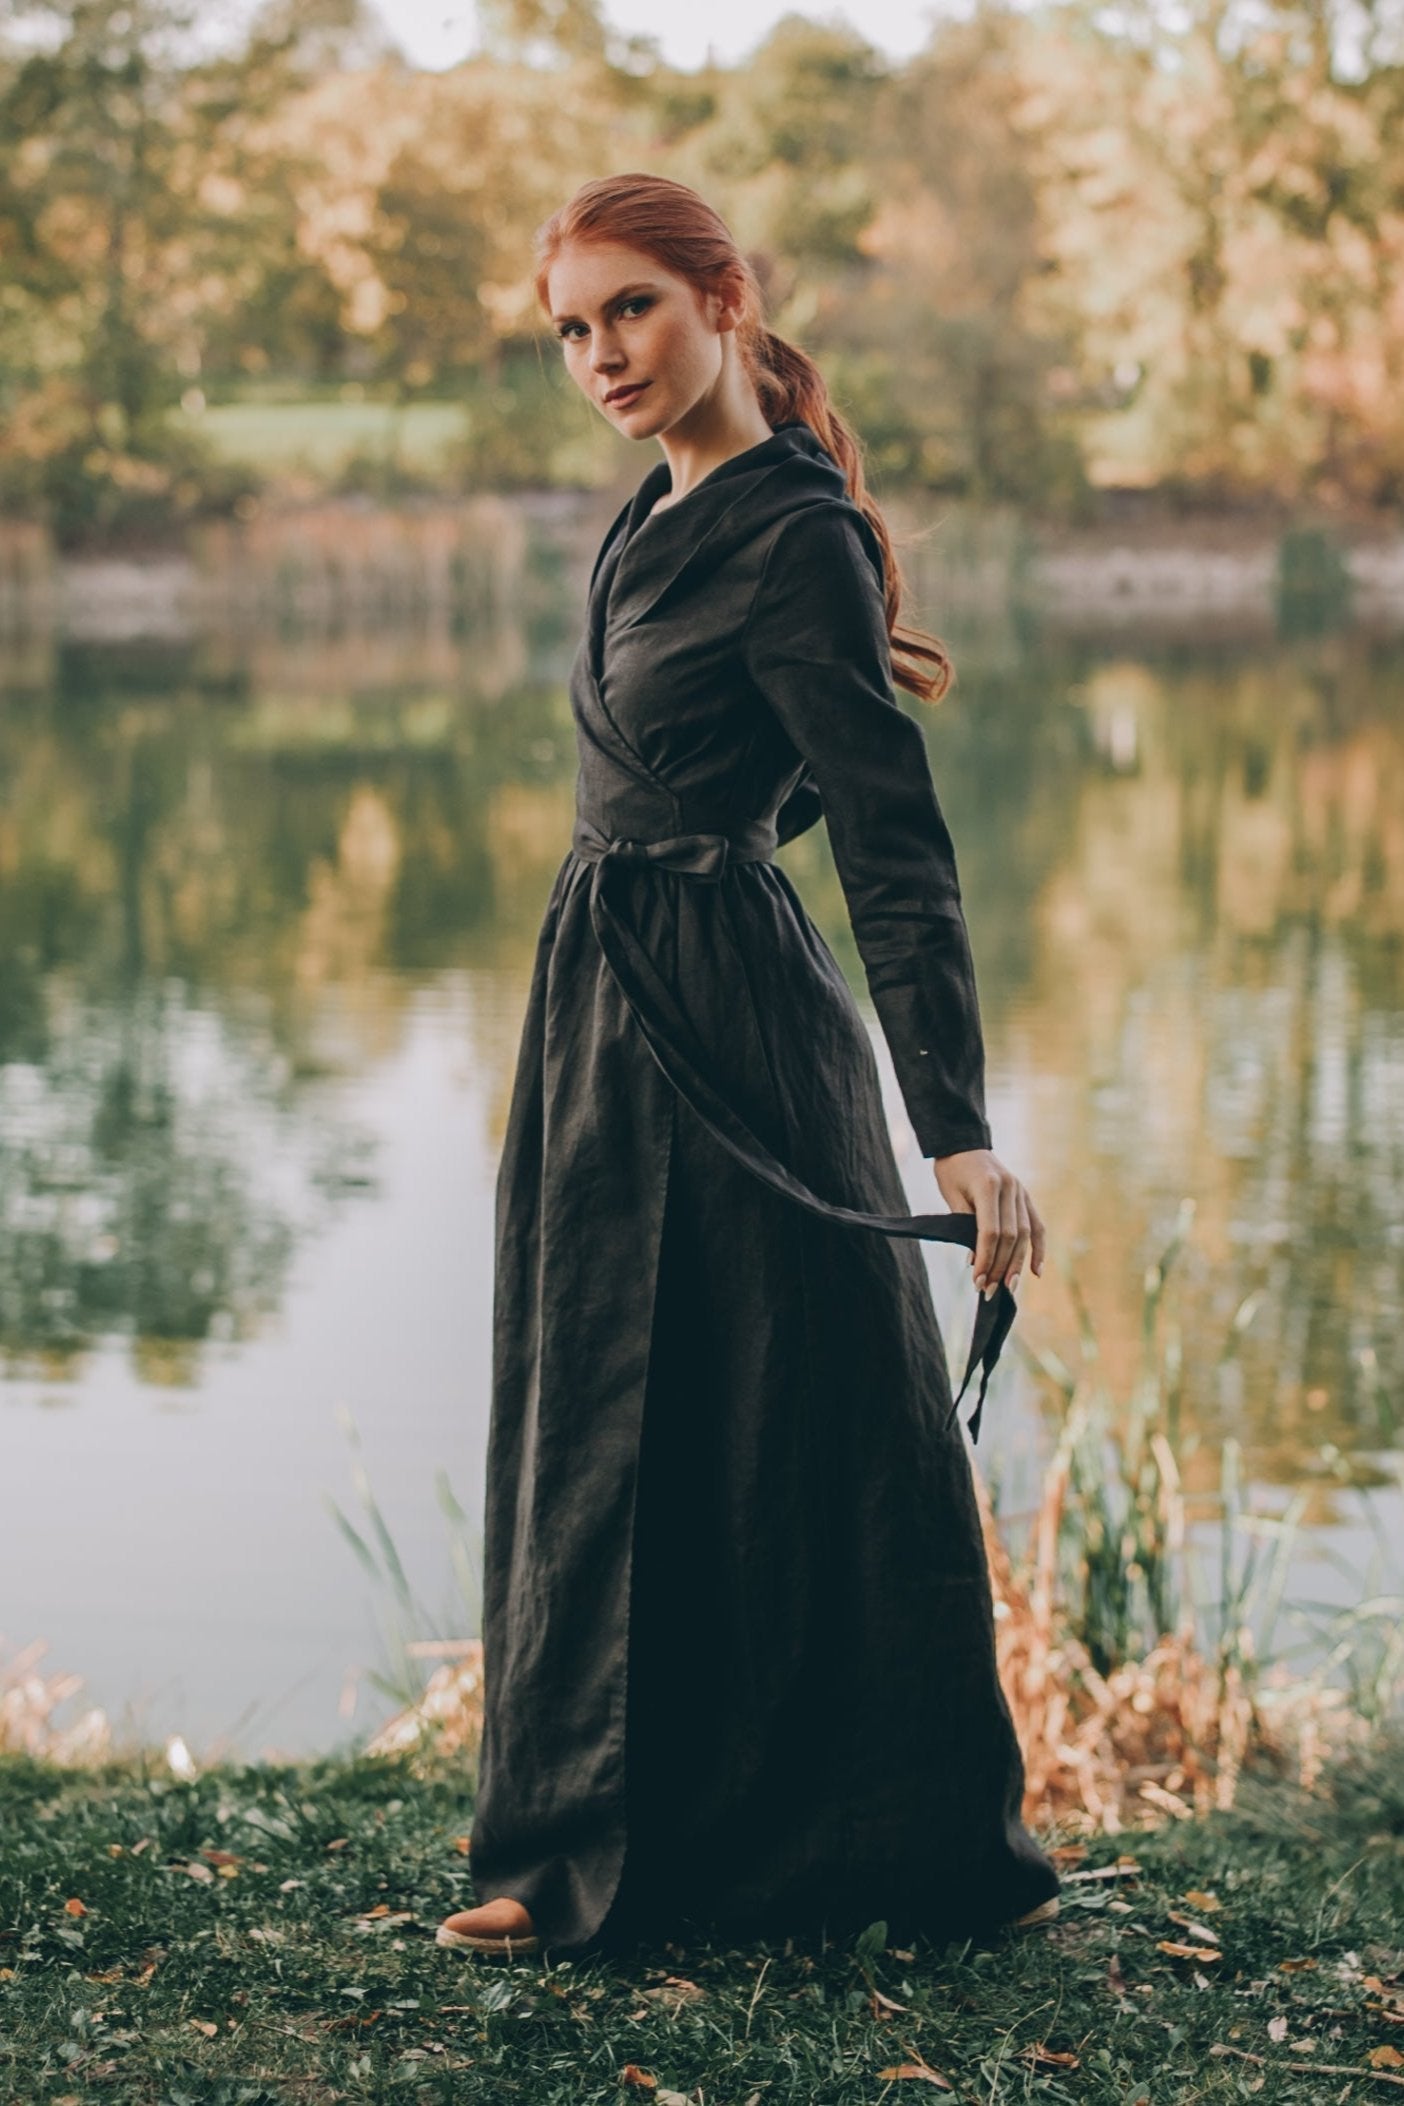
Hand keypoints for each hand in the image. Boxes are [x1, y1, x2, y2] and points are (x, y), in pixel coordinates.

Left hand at [931, 1148, 1044, 1299]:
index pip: (990, 1231)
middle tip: (989, 1290)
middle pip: (1011, 1236)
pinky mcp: (1026, 1196)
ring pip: (1026, 1234)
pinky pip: (1037, 1225)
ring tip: (1009, 1287)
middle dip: (1000, 1266)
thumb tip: (976, 1261)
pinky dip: (1038, 1249)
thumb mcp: (952, 1196)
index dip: (985, 1259)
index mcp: (989, 1185)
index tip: (977, 1281)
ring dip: (1017, 1264)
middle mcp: (1010, 1188)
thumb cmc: (952, 1171)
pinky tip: (1036, 1271)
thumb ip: (964, 1226)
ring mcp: (1021, 1191)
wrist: (964, 1143)